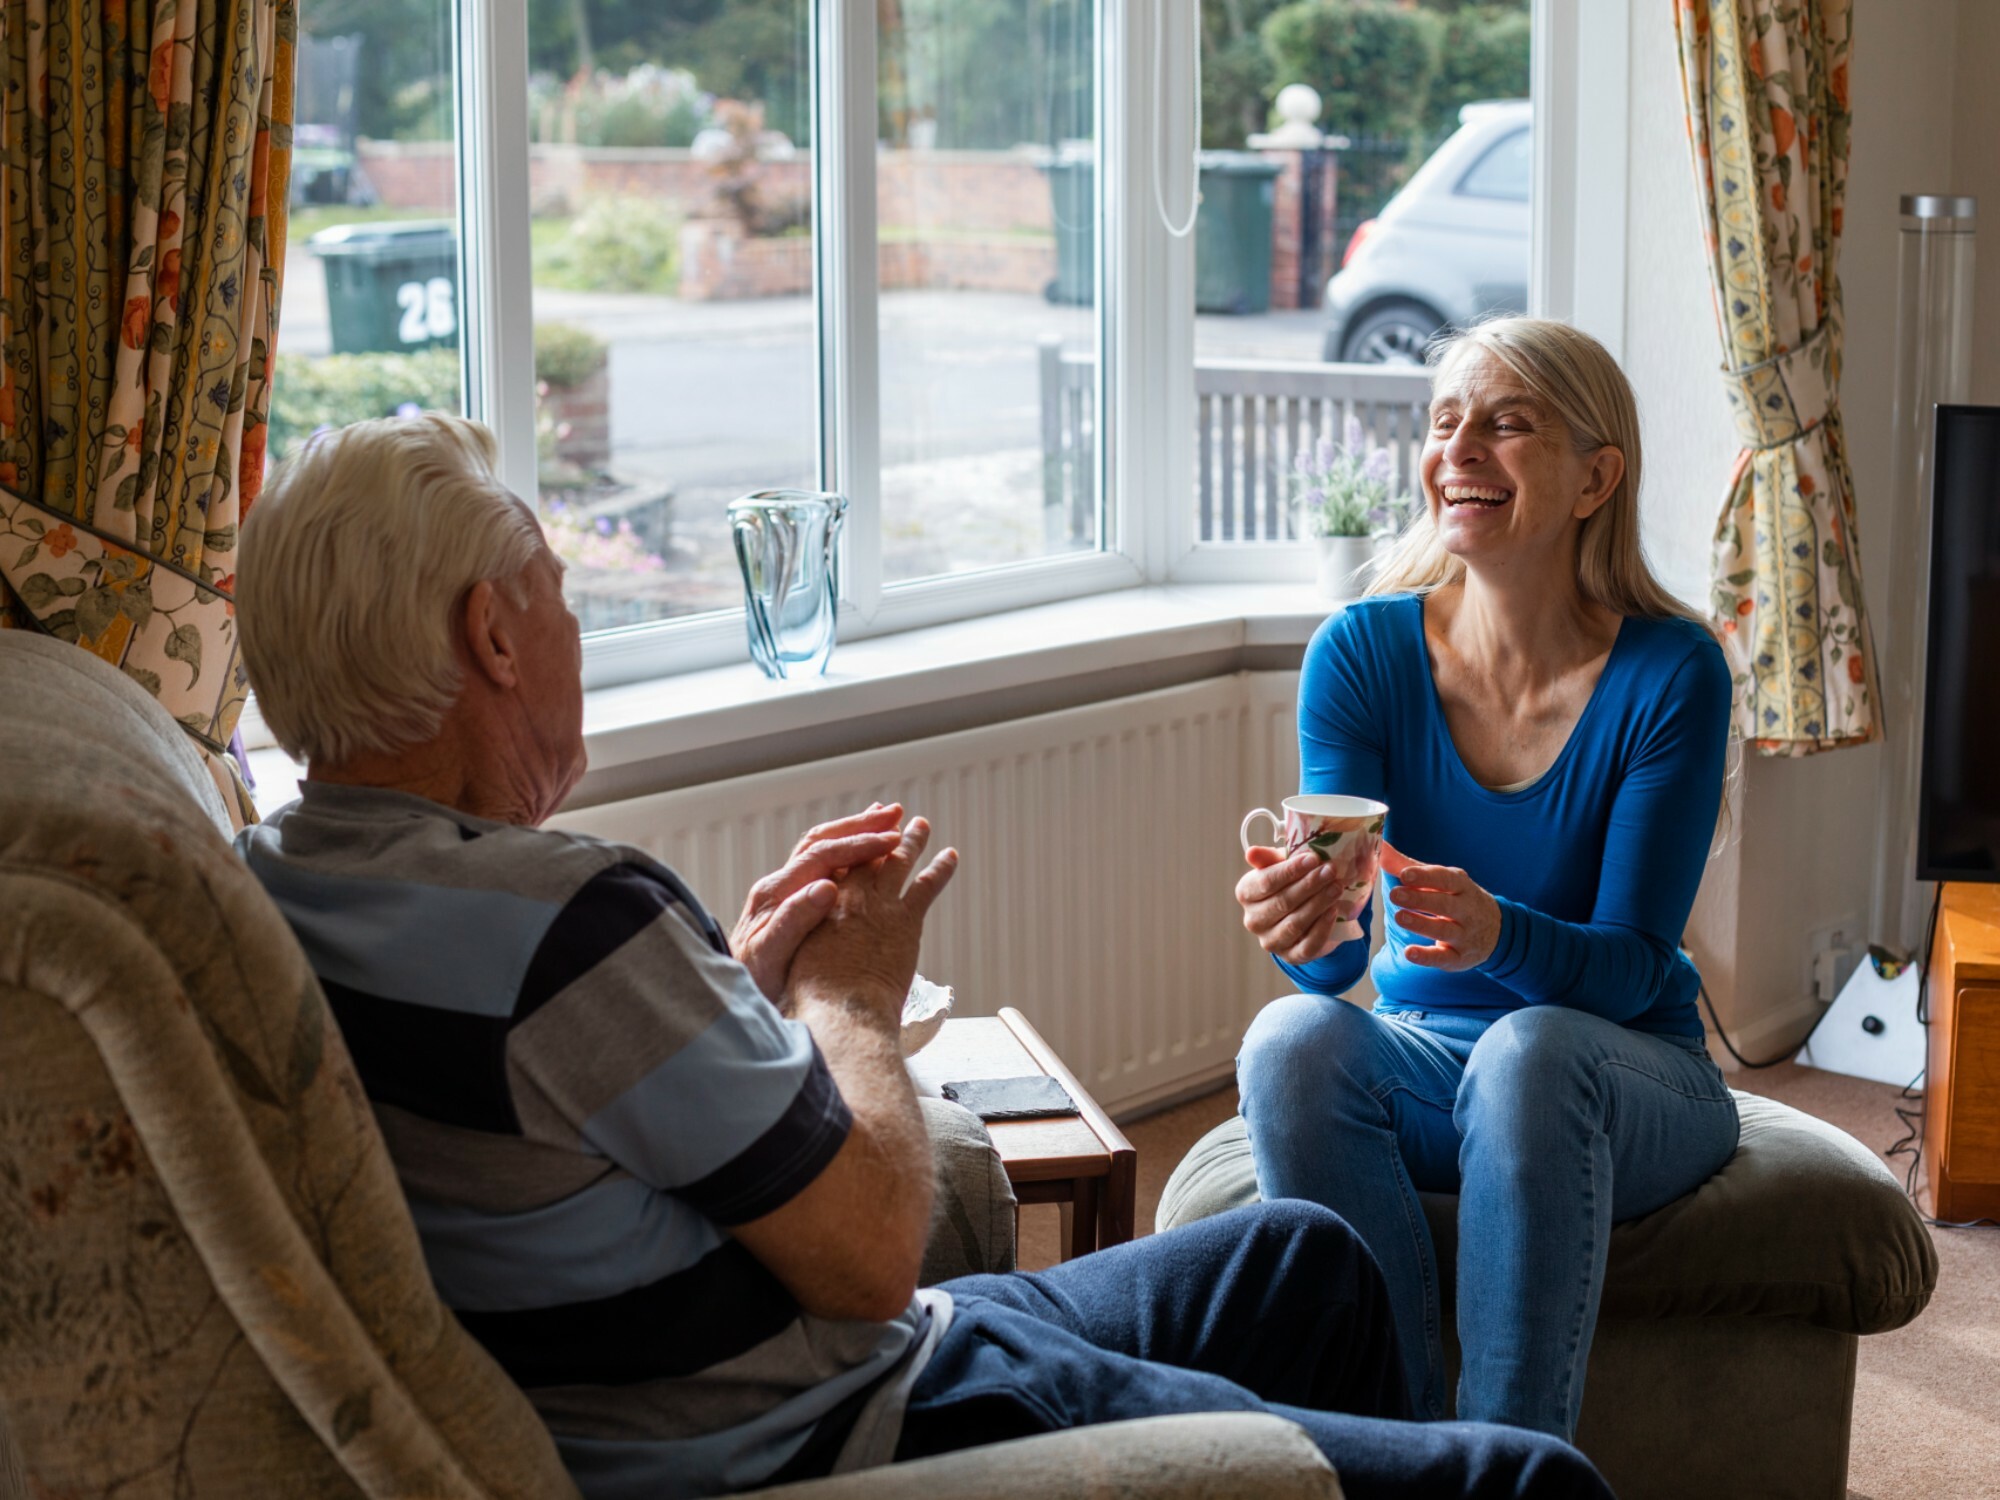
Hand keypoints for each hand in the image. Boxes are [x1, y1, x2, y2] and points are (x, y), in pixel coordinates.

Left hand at [732, 804, 906, 1004]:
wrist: (733, 998)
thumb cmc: (753, 982)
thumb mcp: (772, 955)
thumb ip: (795, 920)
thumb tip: (826, 887)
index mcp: (774, 892)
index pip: (821, 855)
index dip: (858, 844)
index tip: (892, 840)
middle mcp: (778, 884)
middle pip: (821, 841)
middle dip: (859, 826)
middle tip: (895, 812)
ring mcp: (784, 891)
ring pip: (822, 849)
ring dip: (853, 832)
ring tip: (885, 820)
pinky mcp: (792, 902)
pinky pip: (823, 867)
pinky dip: (848, 853)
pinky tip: (869, 854)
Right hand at [788, 815, 957, 1023]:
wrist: (840, 1010)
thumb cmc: (811, 996)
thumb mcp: (795, 959)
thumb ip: (802, 939)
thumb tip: (805, 941)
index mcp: (818, 902)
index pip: (833, 862)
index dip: (845, 845)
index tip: (854, 832)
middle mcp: (849, 894)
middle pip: (866, 853)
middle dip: (878, 832)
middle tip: (890, 814)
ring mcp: (880, 904)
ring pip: (899, 861)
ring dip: (912, 840)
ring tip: (921, 824)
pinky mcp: (907, 920)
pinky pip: (928, 884)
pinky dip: (941, 868)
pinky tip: (951, 855)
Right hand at [1235, 844, 1358, 964]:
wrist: (1306, 914)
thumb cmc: (1291, 883)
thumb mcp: (1282, 866)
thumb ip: (1269, 858)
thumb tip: (1252, 852)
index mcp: (1246, 894)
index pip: (1265, 882)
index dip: (1290, 870)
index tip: (1313, 858)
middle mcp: (1253, 920)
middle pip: (1282, 902)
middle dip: (1309, 885)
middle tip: (1330, 870)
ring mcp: (1271, 941)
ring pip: (1294, 924)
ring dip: (1318, 904)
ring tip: (1336, 887)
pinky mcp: (1291, 956)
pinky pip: (1308, 945)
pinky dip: (1322, 927)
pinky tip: (1334, 911)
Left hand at [1381, 842, 1501, 970]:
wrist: (1497, 930)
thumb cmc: (1457, 898)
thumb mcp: (1440, 880)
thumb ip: (1408, 866)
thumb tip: (1380, 849)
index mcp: (1462, 886)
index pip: (1446, 879)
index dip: (1426, 877)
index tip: (1405, 874)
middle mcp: (1466, 910)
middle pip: (1445, 904)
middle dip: (1420, 899)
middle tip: (1395, 894)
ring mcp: (1464, 935)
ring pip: (1444, 930)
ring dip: (1421, 924)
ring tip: (1399, 917)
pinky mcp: (1458, 958)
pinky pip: (1444, 958)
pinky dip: (1427, 957)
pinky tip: (1409, 953)